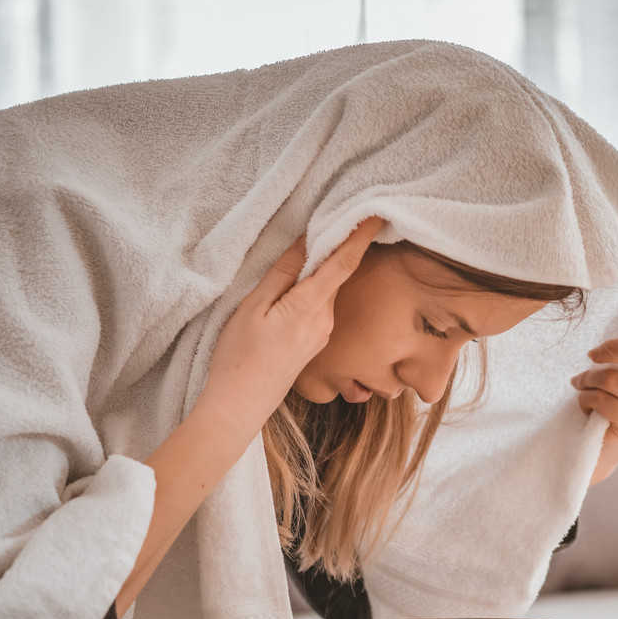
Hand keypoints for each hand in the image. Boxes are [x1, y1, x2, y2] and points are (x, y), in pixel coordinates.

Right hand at [200, 216, 384, 433]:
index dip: (361, 236)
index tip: (377, 214)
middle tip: (339, 216)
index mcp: (311, 307)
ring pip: (329, 289)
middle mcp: (326, 320)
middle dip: (340, 246)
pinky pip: (321, 304)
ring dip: (325, 267)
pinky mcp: (317, 342)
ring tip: (315, 244)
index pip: (344, 263)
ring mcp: (323, 333)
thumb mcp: (254, 307)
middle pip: (338, 273)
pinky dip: (318, 287)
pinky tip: (302, 281)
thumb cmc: (240, 355)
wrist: (241, 404)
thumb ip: (283, 273)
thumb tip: (305, 242)